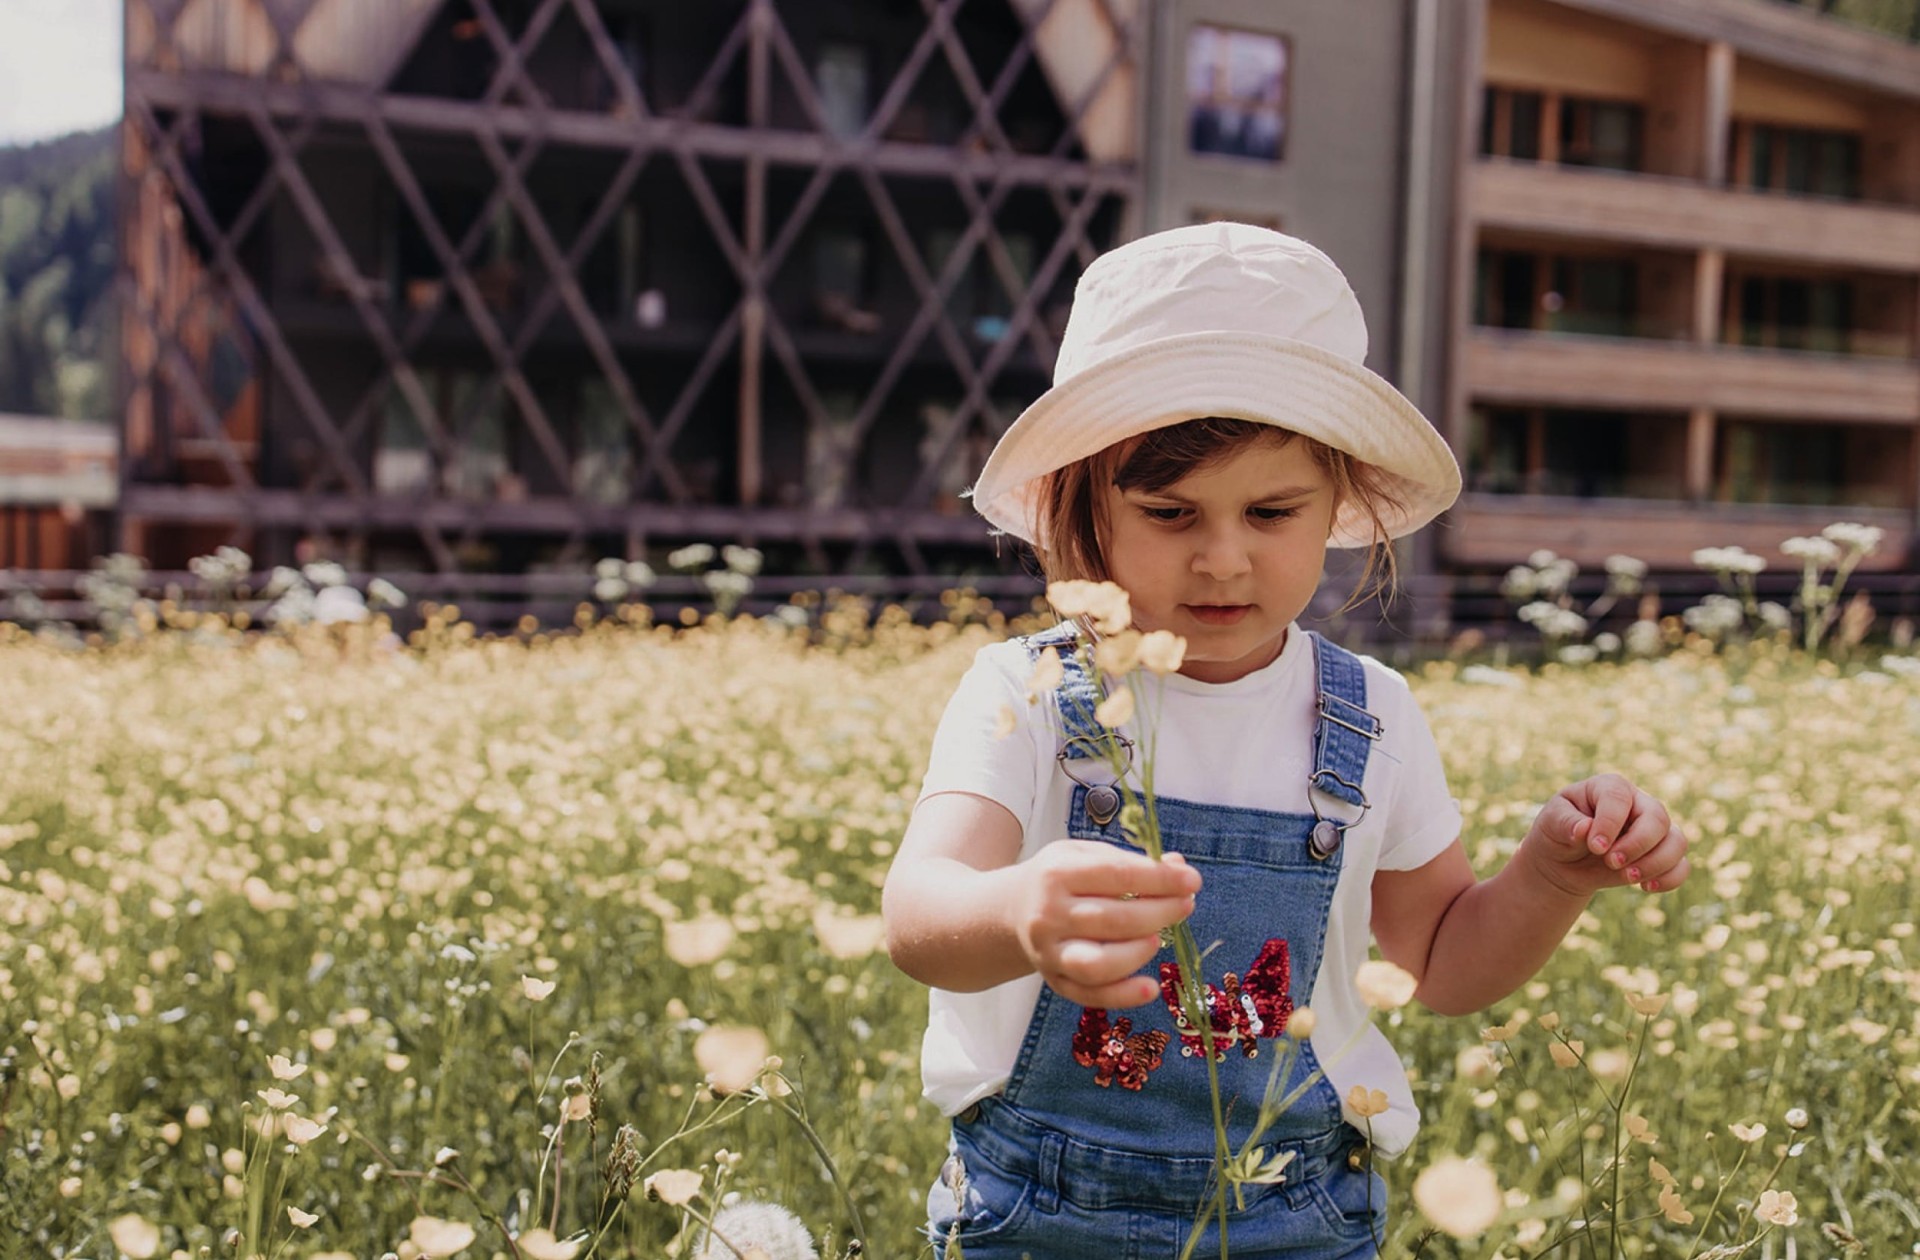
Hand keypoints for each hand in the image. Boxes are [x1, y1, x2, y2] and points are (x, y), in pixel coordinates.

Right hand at [1010, 841, 1200, 1007]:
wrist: (1014, 909)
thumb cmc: (1062, 879)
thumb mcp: (1087, 856)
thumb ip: (1131, 862)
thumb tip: (1179, 868)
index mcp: (1057, 873)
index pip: (1117, 875)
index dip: (1160, 879)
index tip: (1191, 880)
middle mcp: (1049, 914)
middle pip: (1113, 919)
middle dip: (1160, 912)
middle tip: (1185, 905)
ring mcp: (1050, 952)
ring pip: (1099, 963)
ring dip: (1138, 953)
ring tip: (1158, 939)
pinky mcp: (1055, 980)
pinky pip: (1090, 995)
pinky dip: (1123, 996)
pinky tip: (1151, 987)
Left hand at [1522, 773, 1690, 898]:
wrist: (1565, 861)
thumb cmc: (1558, 832)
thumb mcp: (1551, 823)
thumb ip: (1565, 822)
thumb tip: (1584, 829)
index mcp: (1610, 787)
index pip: (1619, 798)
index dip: (1610, 823)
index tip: (1595, 847)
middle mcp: (1638, 804)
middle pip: (1657, 818)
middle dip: (1636, 845)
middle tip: (1611, 862)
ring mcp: (1654, 829)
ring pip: (1676, 841)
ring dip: (1655, 864)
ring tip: (1628, 878)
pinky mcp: (1661, 854)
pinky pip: (1682, 865)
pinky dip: (1669, 879)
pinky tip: (1645, 888)